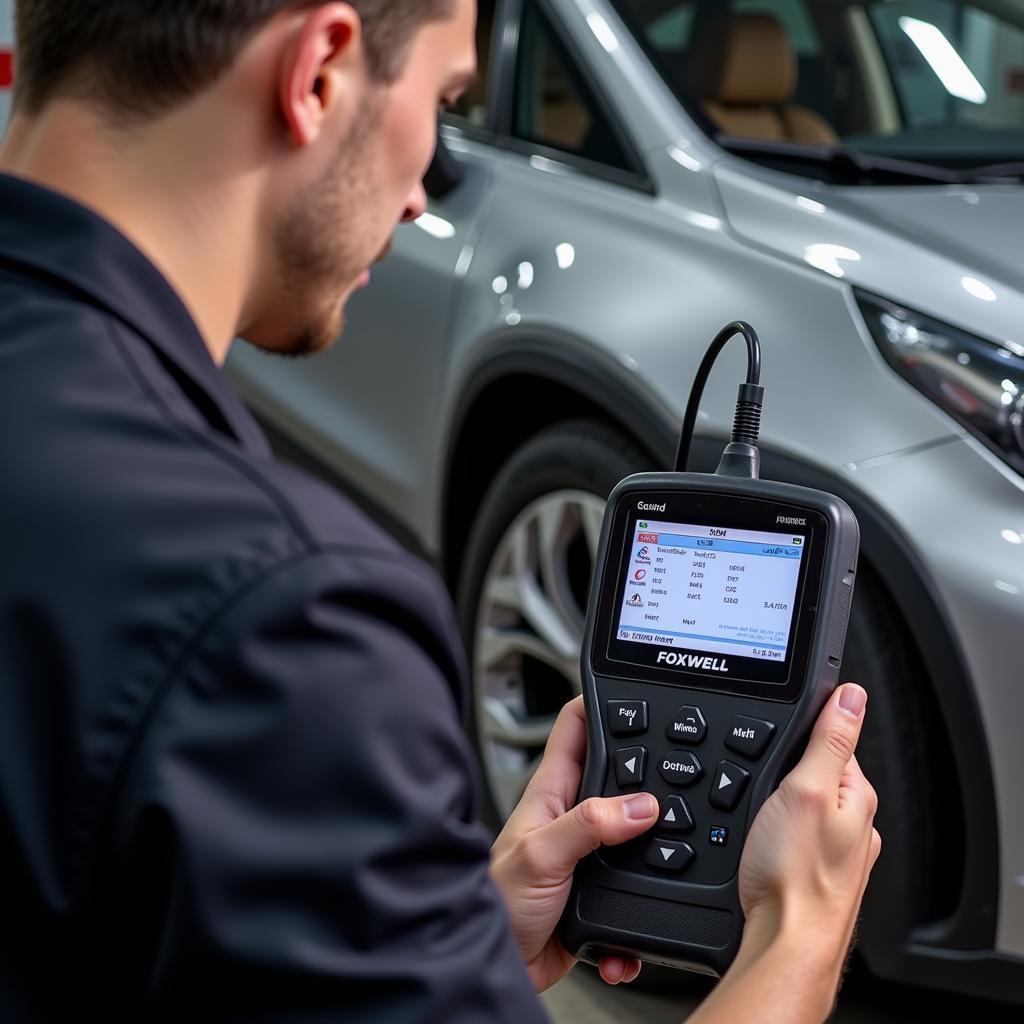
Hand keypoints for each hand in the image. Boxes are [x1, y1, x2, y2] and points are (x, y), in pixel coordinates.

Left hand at [489, 695, 659, 992]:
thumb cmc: (496, 901)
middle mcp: (571, 818)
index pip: (576, 727)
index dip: (599, 700)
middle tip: (682, 771)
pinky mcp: (598, 894)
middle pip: (617, 775)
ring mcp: (586, 855)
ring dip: (656, 849)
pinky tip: (640, 924)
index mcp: (552, 793)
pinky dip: (644, 909)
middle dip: (648, 772)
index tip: (631, 688)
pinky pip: (635, 893)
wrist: (489, 963)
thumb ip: (589, 825)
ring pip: (635, 835)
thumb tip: (640, 805)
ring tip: (676, 855)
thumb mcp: (540, 855)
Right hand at [737, 682, 880, 976]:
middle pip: (813, 772)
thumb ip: (829, 740)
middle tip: (759, 783)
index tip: (776, 732)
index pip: (832, 739)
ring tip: (755, 814)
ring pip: (799, 805)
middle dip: (782, 770)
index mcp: (857, 795)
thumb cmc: (796, 877)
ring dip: (774, 802)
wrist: (784, 945)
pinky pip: (790, 834)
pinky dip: (772, 829)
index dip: (800, 730)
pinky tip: (757, 841)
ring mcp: (832, 850)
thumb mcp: (808, 789)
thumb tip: (851, 694)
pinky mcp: (809, 871)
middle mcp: (852, 823)